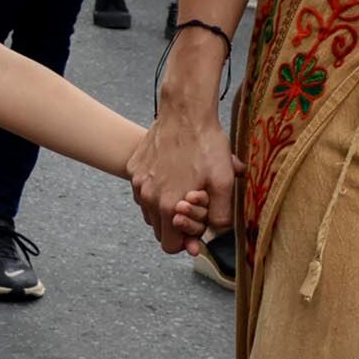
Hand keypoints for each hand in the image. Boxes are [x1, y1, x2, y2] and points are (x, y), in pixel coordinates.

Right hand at [128, 102, 236, 253]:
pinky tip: (173, 175)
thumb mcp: (224, 183)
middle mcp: (147, 197)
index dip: (186, 241)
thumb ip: (220, 216)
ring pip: (150, 211)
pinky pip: (143, 191)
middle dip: (177, 225)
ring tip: (184, 188)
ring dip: (166, 208)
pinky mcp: (134, 168)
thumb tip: (214, 232)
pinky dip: (157, 190)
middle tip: (194, 206)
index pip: (170, 246)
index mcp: (166, 205)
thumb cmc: (206, 145)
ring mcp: (138, 182)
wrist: (185, 112)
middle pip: (160, 230)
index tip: (197, 228)